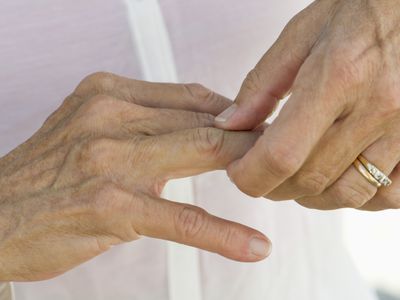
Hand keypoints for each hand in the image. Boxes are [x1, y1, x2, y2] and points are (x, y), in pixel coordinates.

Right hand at [0, 72, 270, 280]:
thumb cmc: (47, 173)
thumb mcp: (89, 125)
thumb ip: (143, 118)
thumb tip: (201, 120)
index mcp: (108, 93)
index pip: (193, 95)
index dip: (234, 112)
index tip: (259, 126)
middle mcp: (109, 117)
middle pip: (205, 121)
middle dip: (251, 137)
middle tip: (284, 150)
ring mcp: (110, 161)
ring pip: (202, 155)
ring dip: (249, 170)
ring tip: (282, 183)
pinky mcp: (112, 208)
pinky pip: (182, 217)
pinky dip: (222, 233)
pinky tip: (251, 244)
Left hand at [215, 0, 399, 209]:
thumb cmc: (360, 10)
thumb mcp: (301, 35)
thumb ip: (262, 85)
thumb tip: (231, 124)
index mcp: (338, 76)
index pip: (282, 154)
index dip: (251, 175)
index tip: (238, 173)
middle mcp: (377, 107)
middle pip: (310, 179)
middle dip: (273, 186)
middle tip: (259, 173)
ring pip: (348, 194)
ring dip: (310, 196)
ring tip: (294, 177)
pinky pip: (390, 194)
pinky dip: (357, 197)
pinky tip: (339, 178)